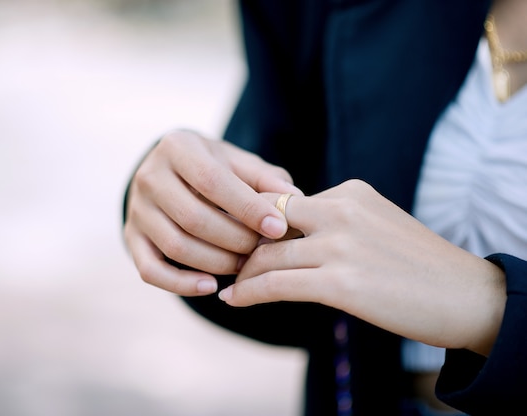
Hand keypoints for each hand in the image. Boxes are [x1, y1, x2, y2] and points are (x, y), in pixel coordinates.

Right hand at [123, 129, 302, 295]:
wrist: (171, 171)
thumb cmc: (212, 167)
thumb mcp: (237, 162)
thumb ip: (265, 178)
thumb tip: (295, 198)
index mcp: (177, 147)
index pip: (212, 182)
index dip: (248, 208)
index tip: (279, 228)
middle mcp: (149, 176)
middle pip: (193, 218)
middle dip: (235, 240)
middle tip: (262, 250)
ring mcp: (136, 209)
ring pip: (175, 246)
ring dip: (216, 262)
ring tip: (244, 265)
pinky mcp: (131, 238)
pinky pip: (151, 270)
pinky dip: (182, 284)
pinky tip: (211, 286)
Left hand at [218, 179, 505, 355]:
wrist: (465, 295)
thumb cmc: (417, 265)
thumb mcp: (374, 225)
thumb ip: (335, 222)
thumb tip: (289, 236)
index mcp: (350, 192)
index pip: (284, 202)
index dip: (256, 223)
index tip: (239, 239)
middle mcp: (342, 210)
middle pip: (266, 221)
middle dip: (241, 242)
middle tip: (225, 260)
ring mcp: (341, 245)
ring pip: (267, 255)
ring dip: (242, 273)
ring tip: (229, 286)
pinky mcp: (341, 282)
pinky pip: (276, 284)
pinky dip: (248, 293)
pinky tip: (234, 300)